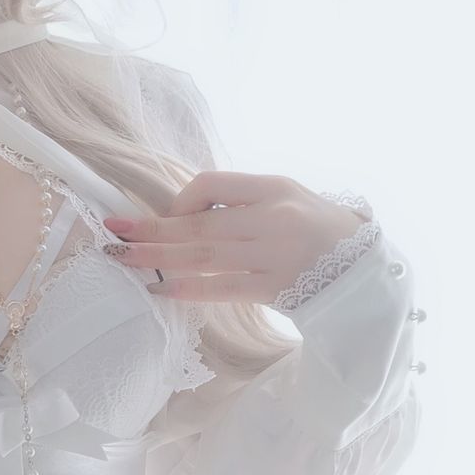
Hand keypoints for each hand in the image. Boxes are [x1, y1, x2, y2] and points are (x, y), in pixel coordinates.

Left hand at [103, 172, 366, 307]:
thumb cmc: (316, 228)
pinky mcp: (274, 290)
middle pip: (199, 225)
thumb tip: (182, 211)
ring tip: (123, 257)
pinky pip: (222, 288)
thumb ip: (240, 199)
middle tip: (113, 231)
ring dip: (157, 258)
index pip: (213, 184)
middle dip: (151, 229)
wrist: (362, 271)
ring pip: (203, 256)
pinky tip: (159, 289)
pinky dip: (188, 288)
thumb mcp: (286, 195)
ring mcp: (273, 257)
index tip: (167, 215)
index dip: (182, 200)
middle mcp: (272, 220)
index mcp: (274, 189)